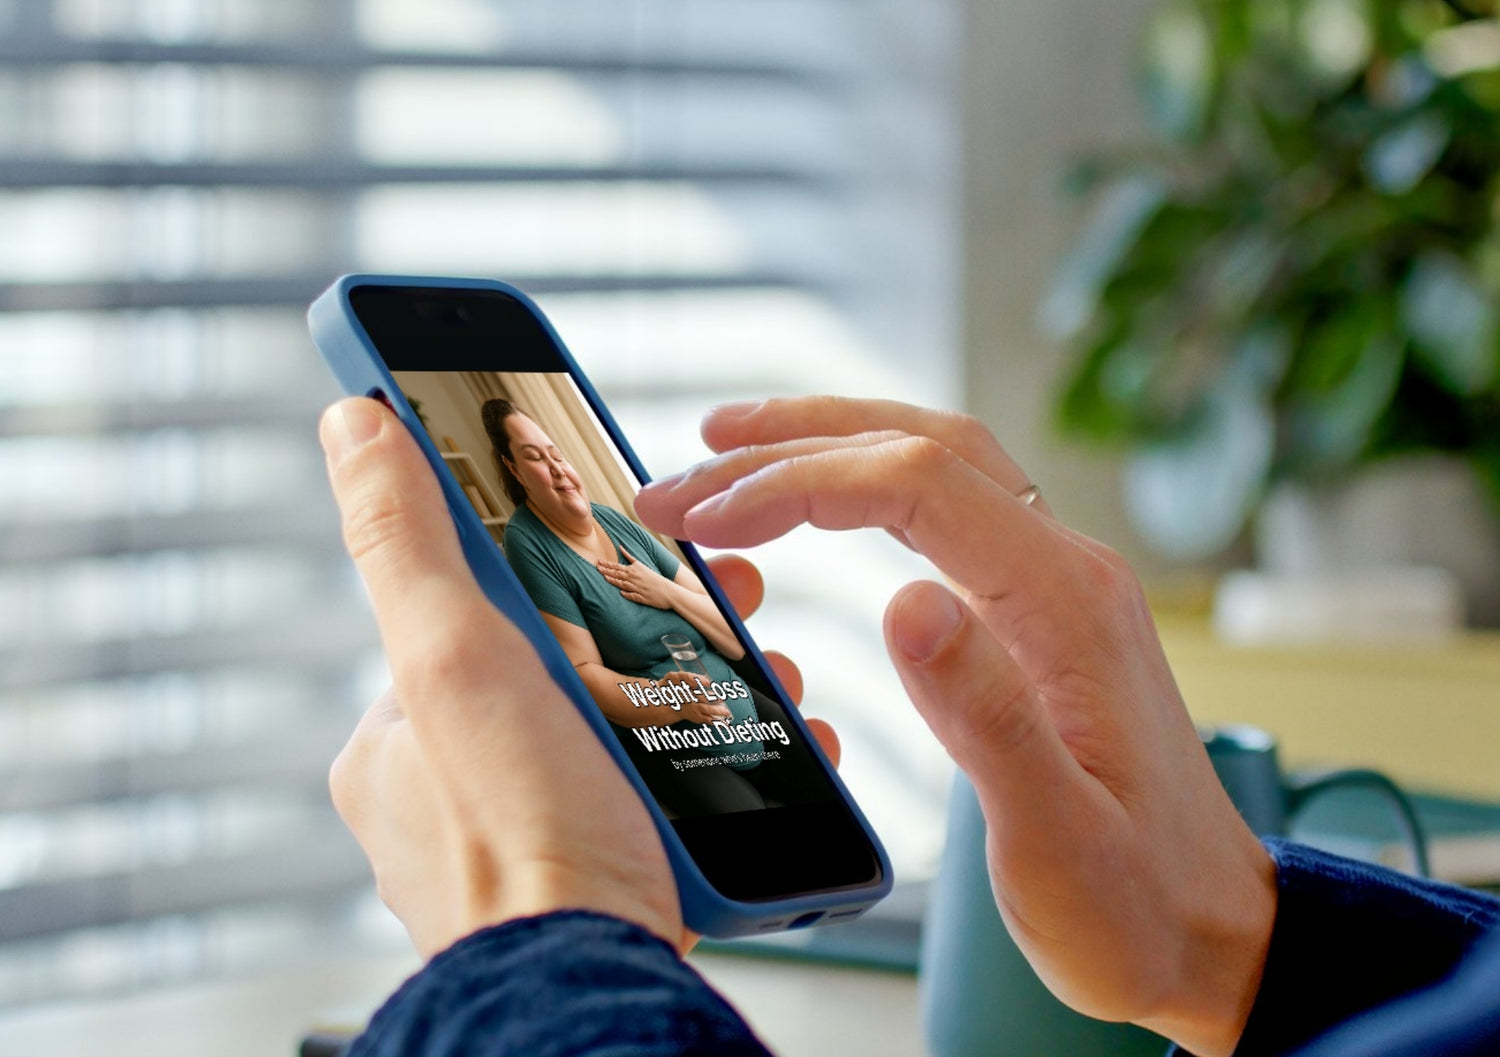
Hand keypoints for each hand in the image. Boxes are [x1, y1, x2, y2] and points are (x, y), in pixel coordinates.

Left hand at [319, 397, 835, 958]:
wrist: (600, 989)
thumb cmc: (521, 839)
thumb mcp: (452, 659)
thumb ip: (407, 540)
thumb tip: (354, 423)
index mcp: (402, 739)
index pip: (483, 612)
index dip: (566, 559)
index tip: (637, 531)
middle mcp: (457, 793)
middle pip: (571, 664)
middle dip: (659, 624)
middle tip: (734, 600)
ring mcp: (533, 836)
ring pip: (628, 728)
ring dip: (705, 691)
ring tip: (772, 674)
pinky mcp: (604, 876)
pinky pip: (664, 795)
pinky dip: (720, 763)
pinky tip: (767, 748)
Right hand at [635, 396, 1275, 1056]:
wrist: (1210, 933)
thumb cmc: (1133, 904)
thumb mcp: (1054, 838)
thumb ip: (985, 718)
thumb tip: (904, 601)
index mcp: (1067, 605)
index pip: (918, 484)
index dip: (799, 483)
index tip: (707, 517)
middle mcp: (1067, 570)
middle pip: (922, 445)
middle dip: (792, 444)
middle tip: (684, 477)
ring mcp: (1057, 585)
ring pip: (937, 461)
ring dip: (830, 442)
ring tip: (729, 446)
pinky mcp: (1039, 612)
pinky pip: (947, 509)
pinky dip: (867, 482)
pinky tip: (818, 497)